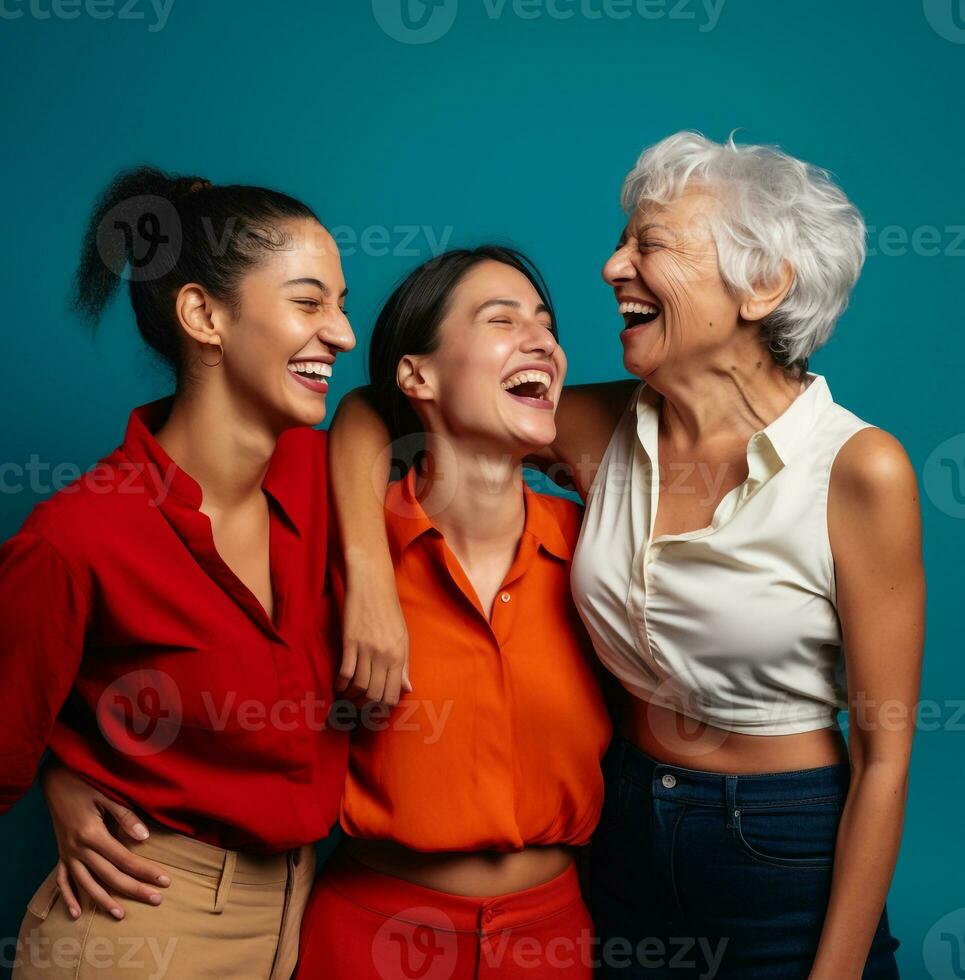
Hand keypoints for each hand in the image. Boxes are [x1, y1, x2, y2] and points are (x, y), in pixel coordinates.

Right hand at [39, 758, 170, 918]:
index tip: (164, 880)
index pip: (125, 859)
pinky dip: (69, 897)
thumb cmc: (85, 783)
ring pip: (87, 883)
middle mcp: (78, 849)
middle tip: (156, 899)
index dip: (145, 871)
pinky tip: (76, 914)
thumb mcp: (107, 796)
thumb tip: (143, 839)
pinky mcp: (61, 853)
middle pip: (110, 876)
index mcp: (92, 834)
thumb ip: (125, 818)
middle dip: (134, 889)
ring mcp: (68, 853)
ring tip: (121, 915)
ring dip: (104, 900)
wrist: (56, 780)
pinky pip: (63, 880)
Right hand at [336, 563, 411, 706]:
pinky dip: (341, 684)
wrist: (372, 585)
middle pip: (374, 695)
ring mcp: (366, 649)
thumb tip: (408, 690)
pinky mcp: (349, 641)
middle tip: (359, 710)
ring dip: (352, 698)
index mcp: (399, 655)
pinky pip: (345, 672)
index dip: (383, 709)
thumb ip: (404, 666)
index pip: (392, 694)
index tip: (375, 714)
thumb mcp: (402, 638)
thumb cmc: (389, 611)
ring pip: (359, 687)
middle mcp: (384, 655)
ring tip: (348, 699)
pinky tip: (339, 686)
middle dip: (365, 708)